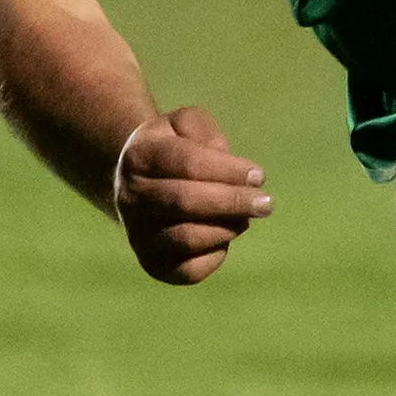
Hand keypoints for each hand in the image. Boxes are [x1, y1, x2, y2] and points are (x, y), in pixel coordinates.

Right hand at [115, 104, 269, 282]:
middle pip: (185, 201)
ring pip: (187, 238)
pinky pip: (189, 270)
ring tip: (245, 217)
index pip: (187, 162)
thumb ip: (205, 132)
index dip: (228, 170)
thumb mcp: (186, 125)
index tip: (258, 176)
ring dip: (227, 228)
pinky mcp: (152, 265)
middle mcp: (130, 197)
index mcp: (137, 156)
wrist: (143, 185)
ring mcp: (137, 235)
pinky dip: (216, 254)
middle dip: (233, 201)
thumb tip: (226, 165)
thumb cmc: (175, 149)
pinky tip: (225, 235)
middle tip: (266, 203)